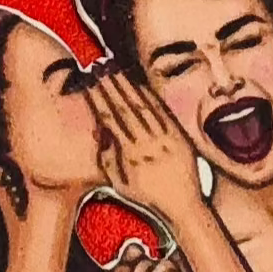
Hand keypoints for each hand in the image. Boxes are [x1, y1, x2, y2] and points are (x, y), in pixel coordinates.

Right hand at [88, 66, 209, 227]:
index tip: (89, 82)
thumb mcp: (119, 184)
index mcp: (130, 155)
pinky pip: (161, 111)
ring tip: (115, 69)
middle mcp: (147, 144)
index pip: (110, 119)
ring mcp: (164, 138)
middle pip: (125, 108)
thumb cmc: (147, 196)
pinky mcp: (178, 135)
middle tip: (99, 67)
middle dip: (110, 85)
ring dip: (127, 85)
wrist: (182, 204)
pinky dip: (149, 96)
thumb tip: (100, 131)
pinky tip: (139, 84)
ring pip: (142, 106)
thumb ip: (107, 158)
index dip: (98, 98)